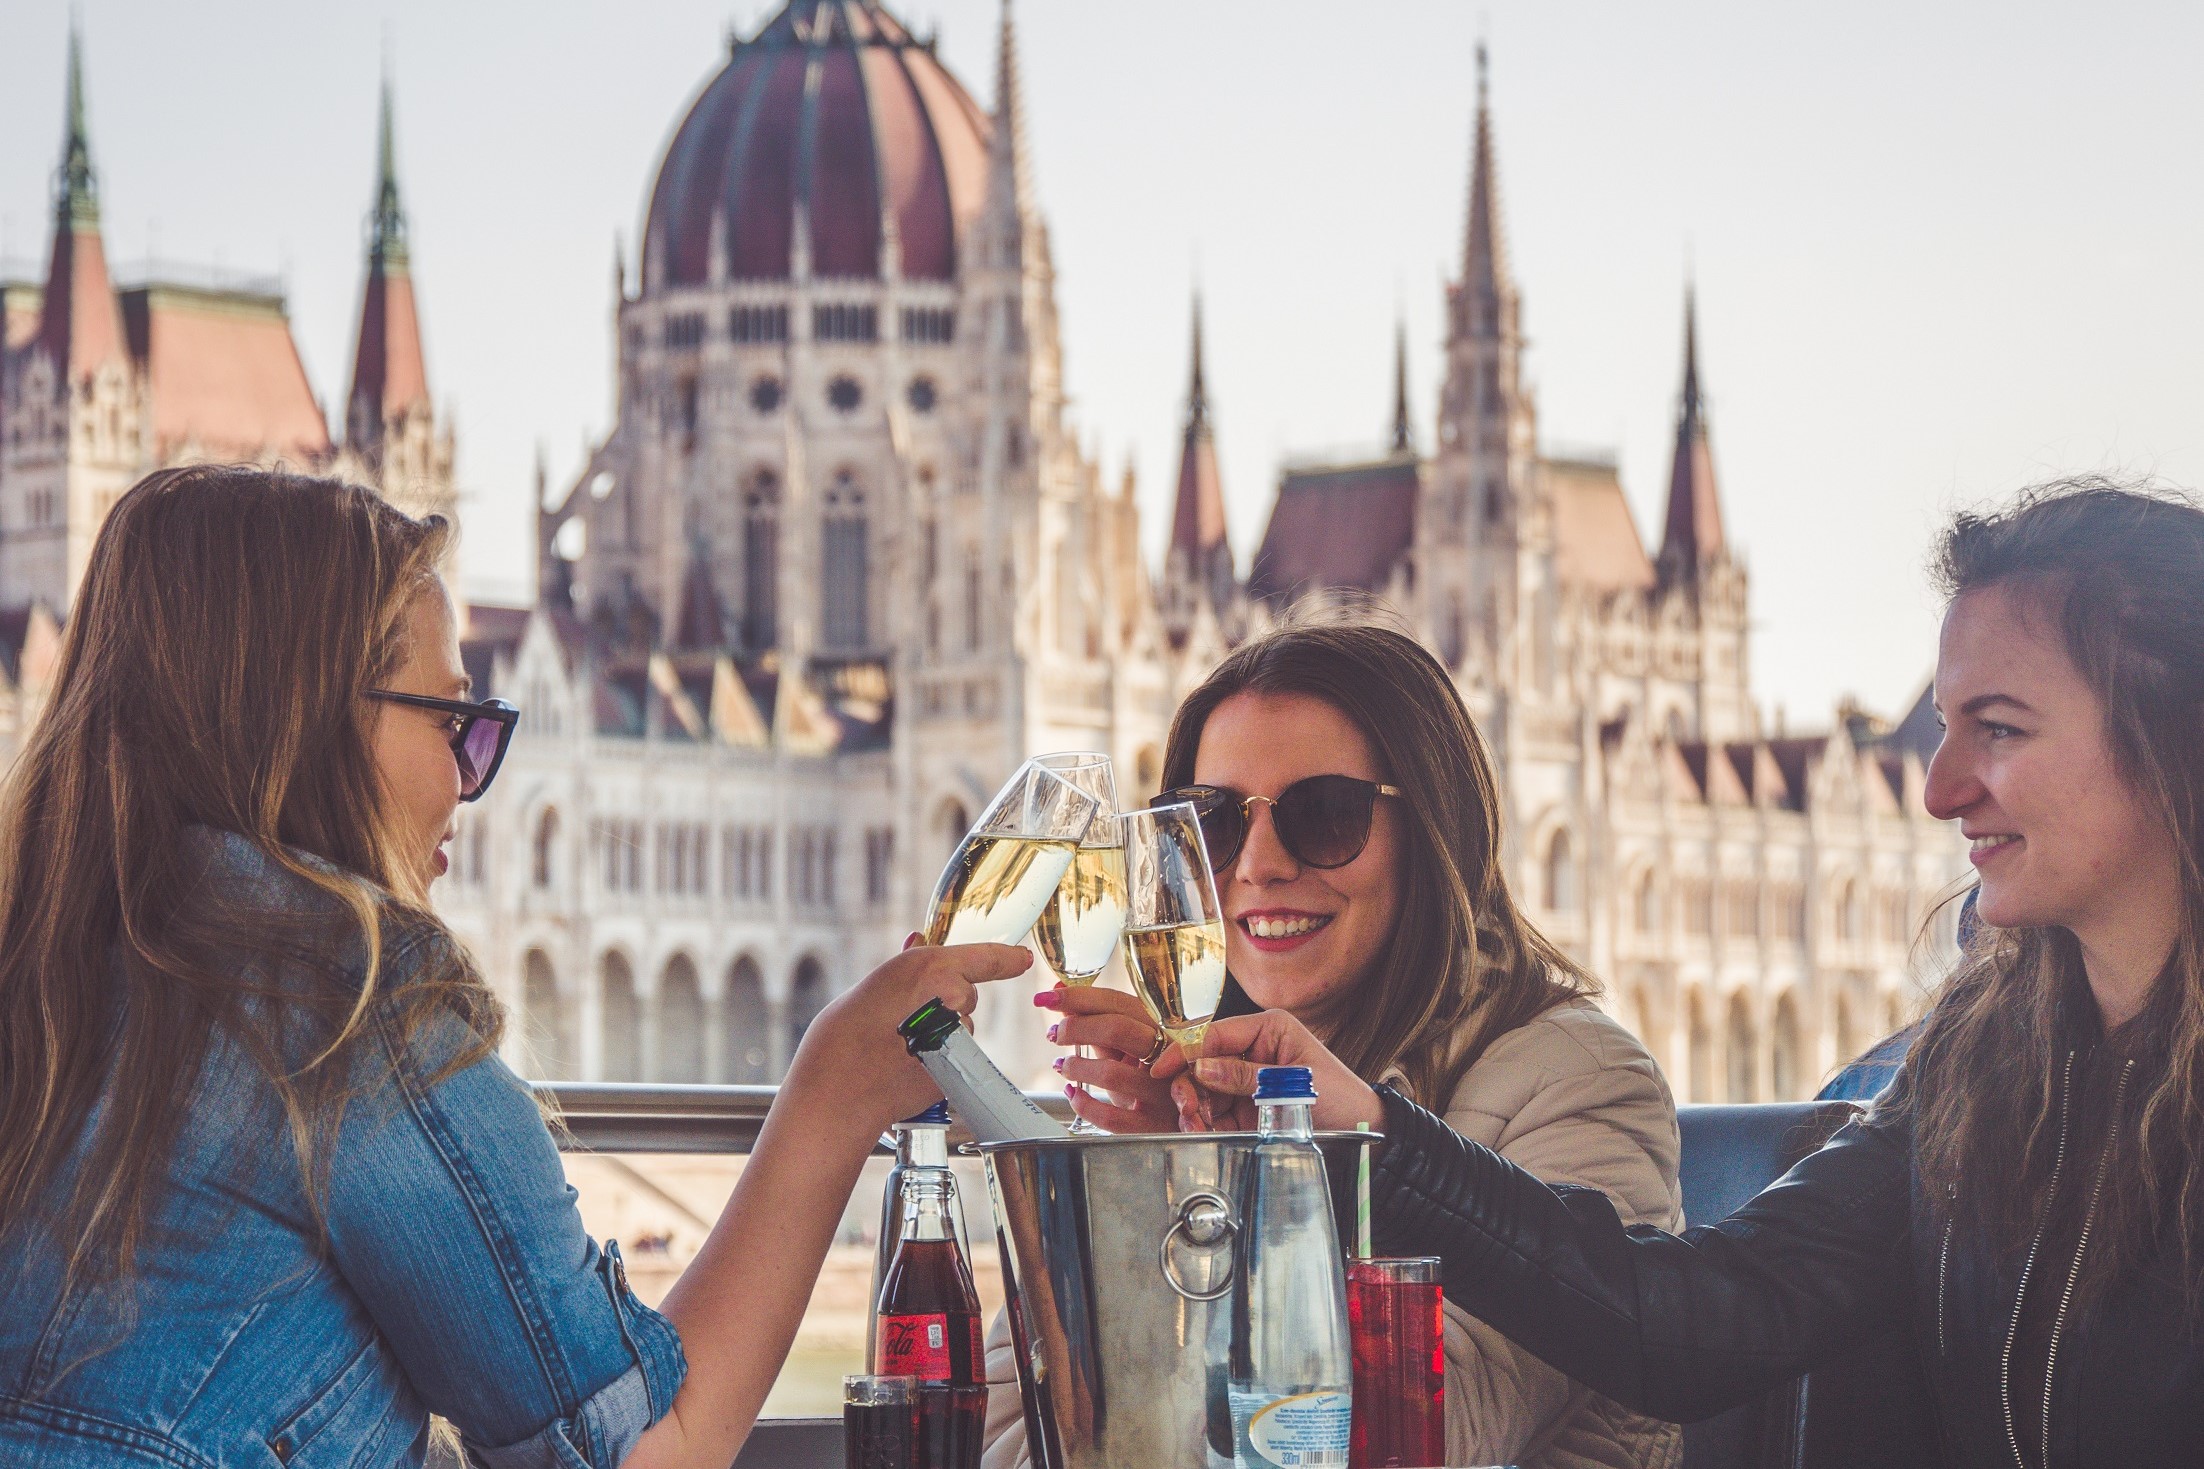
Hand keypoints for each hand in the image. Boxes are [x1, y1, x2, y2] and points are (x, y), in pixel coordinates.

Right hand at [786, 938, 1034, 1132]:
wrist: (837, 1089)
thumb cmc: (843, 1035)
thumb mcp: (874, 986)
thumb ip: (907, 967)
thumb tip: (921, 942)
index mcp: (931, 968)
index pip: (986, 957)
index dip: (1007, 958)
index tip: (1022, 959)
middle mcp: (952, 998)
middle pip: (966, 997)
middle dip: (946, 1004)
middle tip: (906, 1018)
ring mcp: (958, 1037)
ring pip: (962, 1030)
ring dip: (942, 1036)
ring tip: (900, 1047)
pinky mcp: (958, 1069)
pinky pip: (956, 1058)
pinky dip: (941, 1061)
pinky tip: (909, 1066)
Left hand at [1035, 982, 1179, 1132]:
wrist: (1185, 1119)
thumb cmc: (1149, 1078)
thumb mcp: (1128, 1047)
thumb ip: (1096, 1022)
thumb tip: (1058, 992)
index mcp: (1161, 1029)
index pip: (1118, 1003)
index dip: (1079, 997)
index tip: (1048, 997)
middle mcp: (1167, 1056)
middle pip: (1118, 1029)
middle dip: (1076, 1028)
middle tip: (1054, 1034)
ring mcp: (1163, 1093)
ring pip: (1112, 1072)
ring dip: (1077, 1067)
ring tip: (1063, 1066)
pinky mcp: (1153, 1126)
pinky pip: (1112, 1116)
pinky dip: (1084, 1104)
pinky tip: (1074, 1095)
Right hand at [1151, 1009, 1384, 1133]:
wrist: (1361, 1132)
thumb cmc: (1339, 1097)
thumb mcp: (1292, 1082)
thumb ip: (1245, 1075)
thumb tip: (1202, 1068)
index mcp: (1267, 1030)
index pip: (1214, 1034)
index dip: (1184, 1050)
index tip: (1160, 1068)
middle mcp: (1252, 1051)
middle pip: (1202, 1063)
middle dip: (1188, 1085)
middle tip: (1186, 1108)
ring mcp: (1247, 1081)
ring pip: (1203, 1090)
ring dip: (1193, 1108)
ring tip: (1195, 1125)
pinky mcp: (1246, 1108)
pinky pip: (1214, 1112)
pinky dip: (1203, 1123)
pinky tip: (1201, 1131)